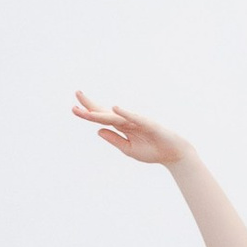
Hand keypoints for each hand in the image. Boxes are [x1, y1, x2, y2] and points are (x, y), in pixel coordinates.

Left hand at [72, 96, 188, 168]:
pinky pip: (135, 118)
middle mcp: (127, 121)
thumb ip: (114, 139)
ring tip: (87, 111)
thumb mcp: (128, 149)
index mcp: (122, 127)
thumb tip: (98, 131)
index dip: (89, 113)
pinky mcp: (148, 124)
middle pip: (105, 112)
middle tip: (76, 93)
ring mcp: (137, 122)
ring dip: (101, 114)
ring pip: (116, 117)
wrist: (172, 154)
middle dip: (91, 105)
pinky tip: (115, 108)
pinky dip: (125, 114)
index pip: (102, 118)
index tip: (74, 109)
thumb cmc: (152, 151)